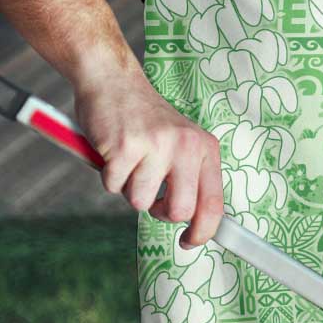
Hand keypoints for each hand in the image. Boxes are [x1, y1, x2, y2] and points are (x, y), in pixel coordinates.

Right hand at [73, 69, 223, 248]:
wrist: (113, 80)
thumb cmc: (145, 120)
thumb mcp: (181, 142)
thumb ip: (190, 176)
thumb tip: (196, 223)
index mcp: (205, 148)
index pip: (213, 202)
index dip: (203, 231)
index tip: (190, 242)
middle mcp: (186, 146)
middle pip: (179, 211)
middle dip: (160, 212)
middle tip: (150, 195)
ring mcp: (156, 145)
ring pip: (140, 202)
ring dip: (129, 188)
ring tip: (130, 160)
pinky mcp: (125, 147)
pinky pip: (113, 186)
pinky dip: (108, 175)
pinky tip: (113, 151)